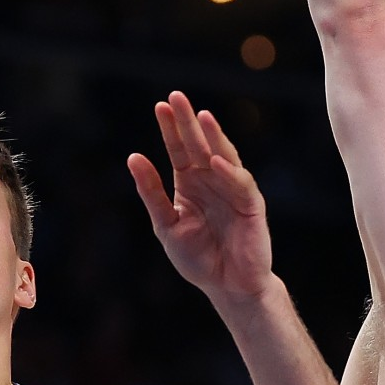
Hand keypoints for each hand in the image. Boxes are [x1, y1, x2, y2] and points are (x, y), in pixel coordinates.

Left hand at [128, 91, 274, 302]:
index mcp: (191, 184)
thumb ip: (151, 193)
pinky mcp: (251, 205)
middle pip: (199, 145)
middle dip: (188, 122)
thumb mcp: (166, 225)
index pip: (179, 150)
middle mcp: (212, 181)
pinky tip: (215, 160)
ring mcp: (233, 190)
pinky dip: (229, 172)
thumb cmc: (199, 258)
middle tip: (177, 97)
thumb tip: (133, 157)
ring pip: (223, 156)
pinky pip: (240, 184)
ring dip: (213, 137)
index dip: (170, 128)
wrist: (228, 287)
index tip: (160, 106)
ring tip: (201, 117)